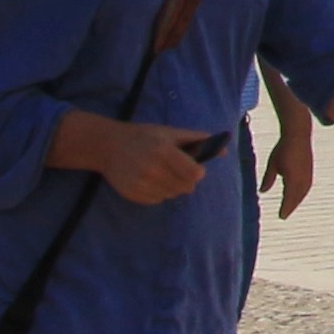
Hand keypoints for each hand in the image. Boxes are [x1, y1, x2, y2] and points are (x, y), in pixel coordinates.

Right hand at [83, 118, 216, 205]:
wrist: (109, 146)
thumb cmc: (145, 136)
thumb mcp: (170, 133)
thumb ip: (197, 139)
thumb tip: (224, 150)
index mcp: (164, 151)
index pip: (194, 174)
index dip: (197, 173)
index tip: (194, 168)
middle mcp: (152, 168)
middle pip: (185, 187)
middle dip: (186, 180)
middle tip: (177, 170)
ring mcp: (141, 183)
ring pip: (172, 195)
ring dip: (173, 187)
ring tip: (162, 173)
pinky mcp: (133, 194)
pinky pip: (157, 200)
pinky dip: (159, 193)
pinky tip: (151, 180)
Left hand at [269, 131, 316, 216]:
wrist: (299, 135)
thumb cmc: (283, 149)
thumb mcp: (272, 164)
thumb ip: (268, 179)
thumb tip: (262, 192)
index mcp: (292, 179)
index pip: (289, 199)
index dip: (285, 208)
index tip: (281, 217)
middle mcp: (303, 179)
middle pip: (297, 198)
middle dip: (291, 206)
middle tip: (284, 214)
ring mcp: (309, 175)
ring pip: (303, 193)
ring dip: (297, 200)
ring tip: (291, 206)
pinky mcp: (310, 170)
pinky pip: (307, 186)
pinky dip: (302, 193)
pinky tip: (298, 193)